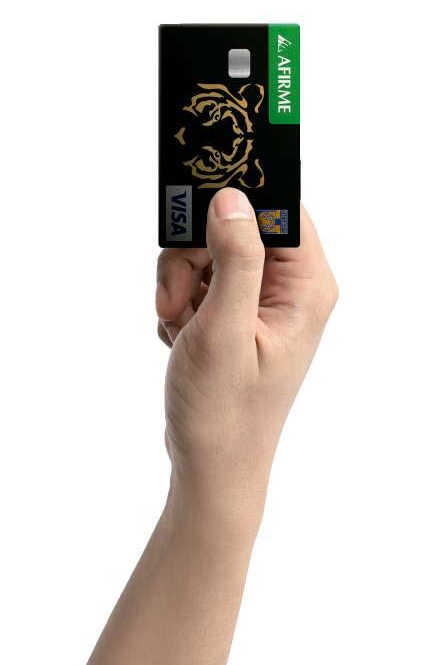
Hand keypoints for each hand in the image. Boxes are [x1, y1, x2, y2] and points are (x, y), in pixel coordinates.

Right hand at [156, 188, 337, 508]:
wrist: (210, 465)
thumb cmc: (225, 411)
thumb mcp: (225, 329)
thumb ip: (234, 259)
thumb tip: (233, 198)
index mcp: (305, 288)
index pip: (281, 210)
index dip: (238, 201)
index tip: (196, 208)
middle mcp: (288, 291)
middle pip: (234, 229)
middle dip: (193, 257)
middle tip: (177, 297)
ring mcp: (258, 306)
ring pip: (207, 255)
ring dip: (179, 284)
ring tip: (178, 326)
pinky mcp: (233, 318)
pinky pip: (197, 284)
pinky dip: (179, 306)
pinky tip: (180, 339)